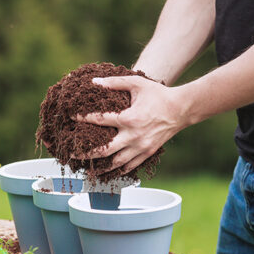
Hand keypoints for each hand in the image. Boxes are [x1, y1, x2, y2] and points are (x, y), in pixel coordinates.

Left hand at [72, 75, 189, 173]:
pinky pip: (130, 166)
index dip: (84, 119)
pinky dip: (118, 169)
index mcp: (129, 118)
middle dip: (87, 152)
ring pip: (116, 163)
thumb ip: (115, 83)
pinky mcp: (147, 153)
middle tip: (72, 153)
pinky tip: (108, 170)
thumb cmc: (158, 94)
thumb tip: (94, 83)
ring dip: (101, 166)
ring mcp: (141, 147)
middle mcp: (134, 136)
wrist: (181, 109)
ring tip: (88, 167)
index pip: (100, 120)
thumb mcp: (137, 83)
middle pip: (105, 150)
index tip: (72, 118)